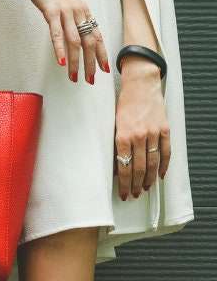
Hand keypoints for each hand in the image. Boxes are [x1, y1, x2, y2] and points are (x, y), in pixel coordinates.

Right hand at [17, 0, 110, 83]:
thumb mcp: (66, 4)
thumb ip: (72, 19)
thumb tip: (74, 35)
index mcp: (84, 11)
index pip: (97, 36)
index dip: (102, 53)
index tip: (104, 69)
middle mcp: (79, 12)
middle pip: (89, 42)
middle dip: (91, 63)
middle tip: (90, 79)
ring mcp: (66, 12)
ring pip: (75, 41)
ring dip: (76, 61)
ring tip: (74, 77)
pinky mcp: (52, 12)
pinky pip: (57, 34)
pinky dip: (60, 49)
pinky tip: (61, 62)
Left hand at [113, 59, 169, 199]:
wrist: (141, 85)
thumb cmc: (123, 104)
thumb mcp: (113, 125)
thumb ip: (116, 145)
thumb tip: (116, 166)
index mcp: (122, 136)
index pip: (123, 167)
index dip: (123, 183)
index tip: (123, 194)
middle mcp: (139, 136)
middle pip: (139, 168)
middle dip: (135, 185)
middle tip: (133, 195)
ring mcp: (154, 133)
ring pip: (153, 163)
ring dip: (149, 179)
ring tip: (145, 189)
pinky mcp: (165, 129)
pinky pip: (166, 151)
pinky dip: (164, 165)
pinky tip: (161, 175)